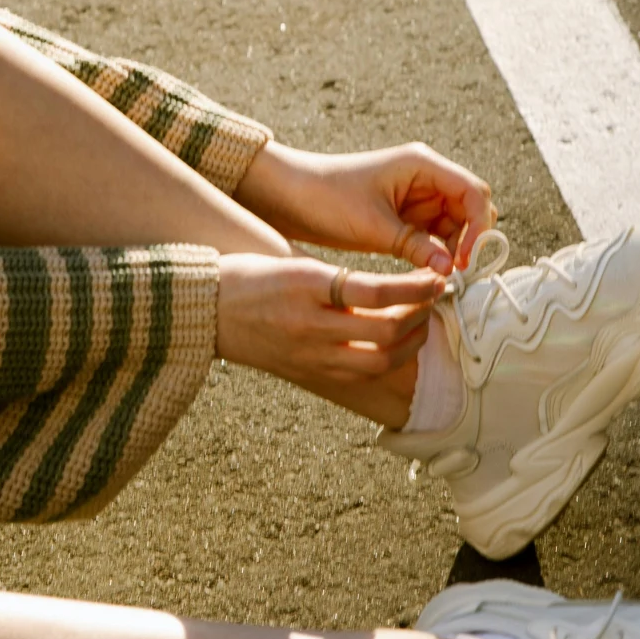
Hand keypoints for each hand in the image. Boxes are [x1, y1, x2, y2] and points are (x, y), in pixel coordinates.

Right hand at [214, 254, 440, 388]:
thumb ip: (337, 278)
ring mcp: (308, 354)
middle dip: (420, 316)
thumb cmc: (249, 277)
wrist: (205, 310)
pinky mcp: (307, 373)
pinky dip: (386, 362)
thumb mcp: (293, 263)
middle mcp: (309, 324)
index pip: (375, 290)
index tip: (434, 277)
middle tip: (433, 298)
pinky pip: (359, 376)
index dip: (414, 287)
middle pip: (385, 331)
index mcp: (306, 286)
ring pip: (379, 361)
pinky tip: (396, 347)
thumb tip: (391, 289)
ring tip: (420, 324)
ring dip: (410, 344)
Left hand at [233, 141, 494, 272]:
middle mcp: (425, 177)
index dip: (479, 226)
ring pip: (455, 225)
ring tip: (442, 279)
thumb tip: (451, 270)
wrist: (287, 197)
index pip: (473, 192)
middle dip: (470, 240)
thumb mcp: (373, 225)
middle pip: (470, 208)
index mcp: (422, 165)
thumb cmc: (326, 199)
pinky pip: (434, 236)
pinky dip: (436, 254)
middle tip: (458, 274)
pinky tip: (429, 274)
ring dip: (453, 250)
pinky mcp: (405, 217)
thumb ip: (416, 246)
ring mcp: (417, 197)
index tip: (464, 259)